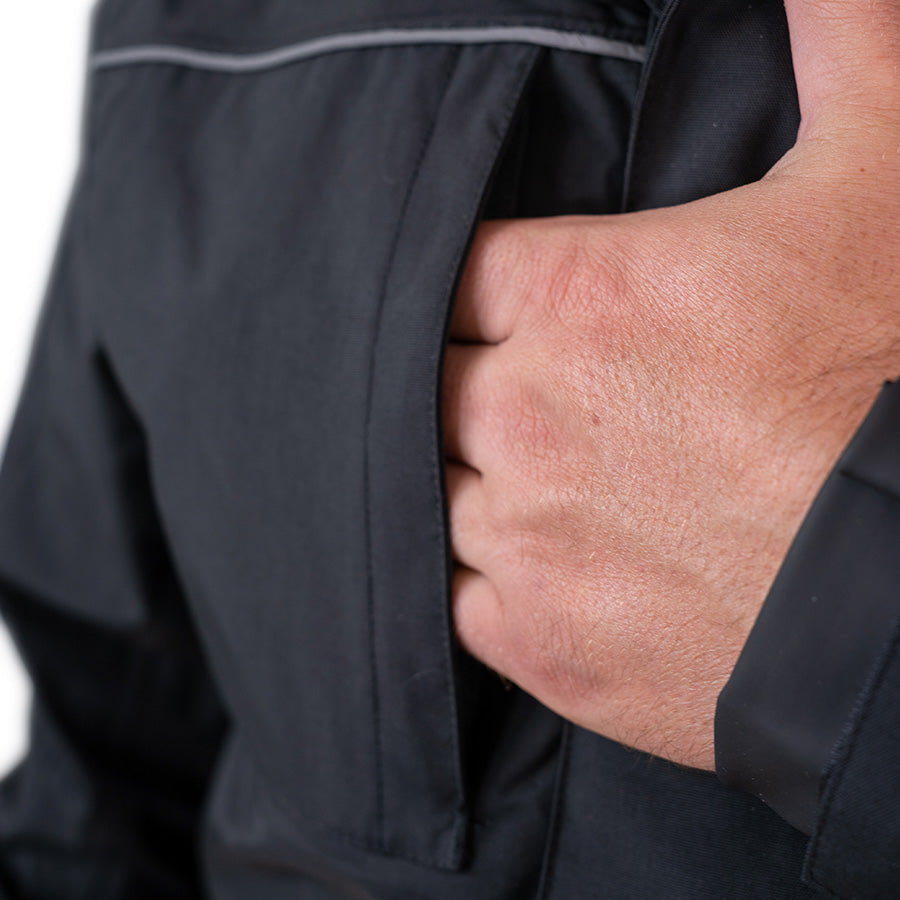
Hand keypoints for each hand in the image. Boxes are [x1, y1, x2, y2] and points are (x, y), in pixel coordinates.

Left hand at [444, 0, 899, 769]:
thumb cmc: (898, 383)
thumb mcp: (879, 179)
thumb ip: (841, 41)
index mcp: (579, 300)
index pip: (454, 272)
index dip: (481, 293)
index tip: (514, 311)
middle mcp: (524, 417)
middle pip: (429, 383)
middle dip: (467, 386)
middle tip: (539, 404)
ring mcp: (521, 539)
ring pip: (430, 492)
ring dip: (472, 483)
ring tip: (546, 485)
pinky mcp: (535, 640)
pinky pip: (456, 596)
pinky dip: (484, 578)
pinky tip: (544, 564)